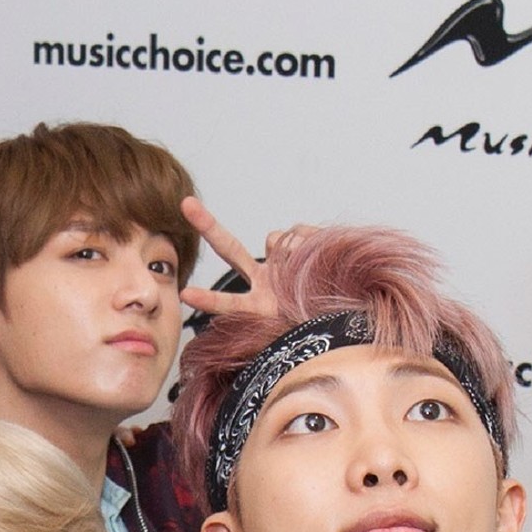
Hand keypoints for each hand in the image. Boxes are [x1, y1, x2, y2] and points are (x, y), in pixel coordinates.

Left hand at [178, 195, 317, 321]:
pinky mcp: (300, 242)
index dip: (208, 299)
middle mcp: (262, 280)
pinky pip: (298, 233)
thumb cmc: (319, 324)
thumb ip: (285, 297)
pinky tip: (320, 257)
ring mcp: (279, 261)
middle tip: (186, 204)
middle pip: (230, 249)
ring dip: (294, 252)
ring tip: (312, 274)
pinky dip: (310, 241)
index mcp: (257, 306)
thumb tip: (285, 249)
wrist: (348, 310)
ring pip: (275, 239)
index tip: (184, 294)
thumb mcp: (296, 327)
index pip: (228, 302)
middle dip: (208, 227)